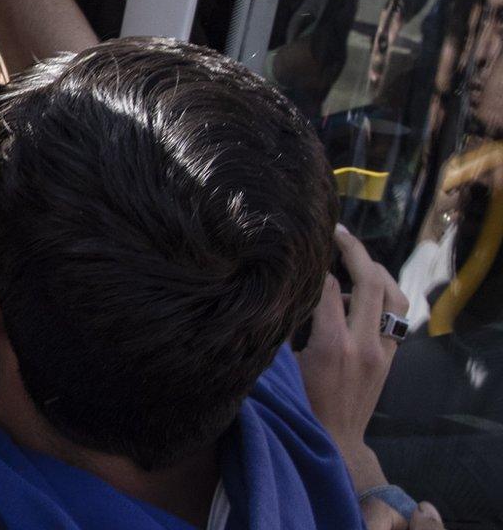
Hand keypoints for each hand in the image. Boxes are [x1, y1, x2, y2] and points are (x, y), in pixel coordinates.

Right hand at [301, 225, 407, 483]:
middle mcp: (363, 343)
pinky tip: (362, 291)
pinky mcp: (391, 357)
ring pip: (393, 294)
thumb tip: (274, 290)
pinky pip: (397, 314)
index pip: (327, 286)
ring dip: (376, 270)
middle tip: (336, 231)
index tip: (303, 243)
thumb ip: (284, 328)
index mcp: (332, 344)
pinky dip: (383, 294)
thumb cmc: (300, 403)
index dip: (314, 261)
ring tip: (355, 257)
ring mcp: (382, 350)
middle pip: (369, 280)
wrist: (336, 439)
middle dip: (353, 249)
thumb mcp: (284, 365)